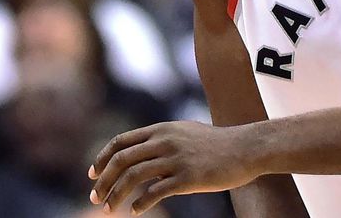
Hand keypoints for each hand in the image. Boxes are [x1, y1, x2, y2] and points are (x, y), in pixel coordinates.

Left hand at [88, 121, 259, 214]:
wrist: (247, 148)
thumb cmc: (217, 144)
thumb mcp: (186, 132)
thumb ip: (162, 139)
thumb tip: (140, 152)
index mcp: (162, 129)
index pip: (121, 142)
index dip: (102, 159)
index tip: (93, 175)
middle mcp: (166, 141)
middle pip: (122, 160)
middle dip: (104, 181)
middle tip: (95, 197)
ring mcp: (177, 159)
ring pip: (134, 177)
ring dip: (116, 195)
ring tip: (111, 209)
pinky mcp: (189, 177)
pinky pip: (155, 192)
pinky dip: (140, 203)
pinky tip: (136, 211)